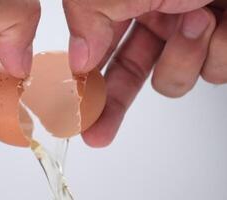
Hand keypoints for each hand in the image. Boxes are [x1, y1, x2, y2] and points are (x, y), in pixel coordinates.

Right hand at [63, 0, 226, 146]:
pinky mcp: (219, 42)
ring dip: (184, 58)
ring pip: (173, 81)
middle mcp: (151, 19)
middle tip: (97, 132)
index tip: (76, 111)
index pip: (94, 54)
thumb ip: (88, 19)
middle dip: (113, 107)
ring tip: (194, 20)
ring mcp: (185, 33)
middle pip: (126, 77)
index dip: (84, 85)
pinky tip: (219, 24)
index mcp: (121, 5)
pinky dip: (219, 52)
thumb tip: (78, 58)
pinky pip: (213, 73)